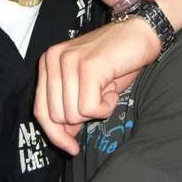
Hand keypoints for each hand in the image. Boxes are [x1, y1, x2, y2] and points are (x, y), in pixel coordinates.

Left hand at [34, 17, 160, 153]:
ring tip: (107, 89)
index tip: (71, 149)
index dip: (55, 134)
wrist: (141, 32)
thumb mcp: (88, 87)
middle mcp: (52, 59)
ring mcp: (68, 61)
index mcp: (47, 62)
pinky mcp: (87, 67)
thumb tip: (64, 138)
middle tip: (101, 97)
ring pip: (73, 115)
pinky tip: (112, 90)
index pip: (41, 110)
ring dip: (96, 111)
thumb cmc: (117, 61)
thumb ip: (71, 108)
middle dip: (82, 118)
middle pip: (57, 116)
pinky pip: (89, 108)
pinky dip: (106, 107)